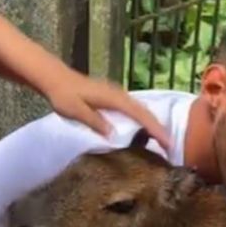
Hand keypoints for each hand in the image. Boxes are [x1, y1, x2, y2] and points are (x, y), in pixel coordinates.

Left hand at [41, 67, 170, 149]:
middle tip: (170, 147)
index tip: (168, 144)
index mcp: (114, 98)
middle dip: (159, 129)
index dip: (156, 129)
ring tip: (161, 141)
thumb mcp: (76, 111)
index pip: (141, 115)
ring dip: (152, 124)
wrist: (55, 79)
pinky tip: (143, 129)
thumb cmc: (63, 95)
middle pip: (146, 112)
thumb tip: (114, 135)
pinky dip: (142, 120)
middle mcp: (119, 94)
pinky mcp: (112, 97)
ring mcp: (116, 95)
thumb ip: (95, 122)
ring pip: (141, 110)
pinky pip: (133, 109)